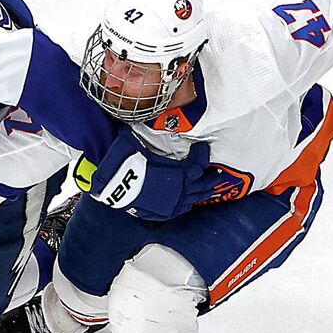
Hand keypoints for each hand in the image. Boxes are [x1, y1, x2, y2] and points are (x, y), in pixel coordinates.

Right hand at [87, 129, 214, 221]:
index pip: (199, 163)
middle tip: (217, 174)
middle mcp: (182, 188)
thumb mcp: (144, 146)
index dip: (202, 154)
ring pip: (196, 197)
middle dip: (211, 178)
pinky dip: (189, 203)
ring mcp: (175, 202)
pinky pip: (183, 208)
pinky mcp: (166, 211)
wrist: (116, 187)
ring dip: (204, 192)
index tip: (202, 147)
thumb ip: (154, 136)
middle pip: (203, 183)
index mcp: (180, 172)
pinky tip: (190, 201)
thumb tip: (156, 120)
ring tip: (210, 189)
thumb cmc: (129, 165)